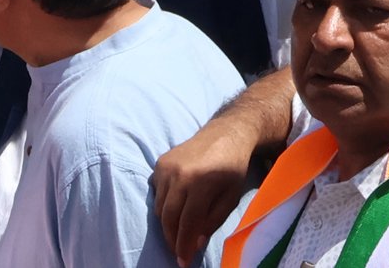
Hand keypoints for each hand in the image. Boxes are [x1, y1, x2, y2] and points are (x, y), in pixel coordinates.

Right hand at [152, 118, 254, 267]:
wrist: (225, 133)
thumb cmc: (232, 167)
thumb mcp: (230, 197)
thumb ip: (213, 221)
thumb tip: (195, 243)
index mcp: (200, 183)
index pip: (186, 224)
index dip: (184, 247)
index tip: (184, 263)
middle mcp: (179, 174)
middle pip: (168, 218)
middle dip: (172, 240)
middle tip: (179, 253)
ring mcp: (166, 166)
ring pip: (159, 207)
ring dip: (167, 224)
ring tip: (179, 232)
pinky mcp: (160, 162)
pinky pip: (156, 192)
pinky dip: (163, 205)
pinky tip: (176, 208)